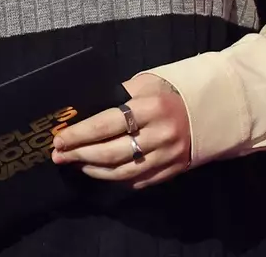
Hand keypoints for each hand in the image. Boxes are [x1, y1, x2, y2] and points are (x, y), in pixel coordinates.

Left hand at [50, 73, 190, 189]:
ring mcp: (166, 155)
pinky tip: (100, 172)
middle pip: (111, 151)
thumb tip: (83, 113)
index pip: (105, 124)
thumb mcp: (143, 85)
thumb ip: (116, 96)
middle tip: (59, 155)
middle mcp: (159, 134)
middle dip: (80, 155)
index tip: (59, 139)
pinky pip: (137, 181)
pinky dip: (115, 179)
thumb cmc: (166, 94)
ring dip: (94, 170)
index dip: (79, 134)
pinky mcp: (171, 170)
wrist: (207, 111)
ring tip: (76, 164)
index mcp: (149, 107)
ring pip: (122, 171)